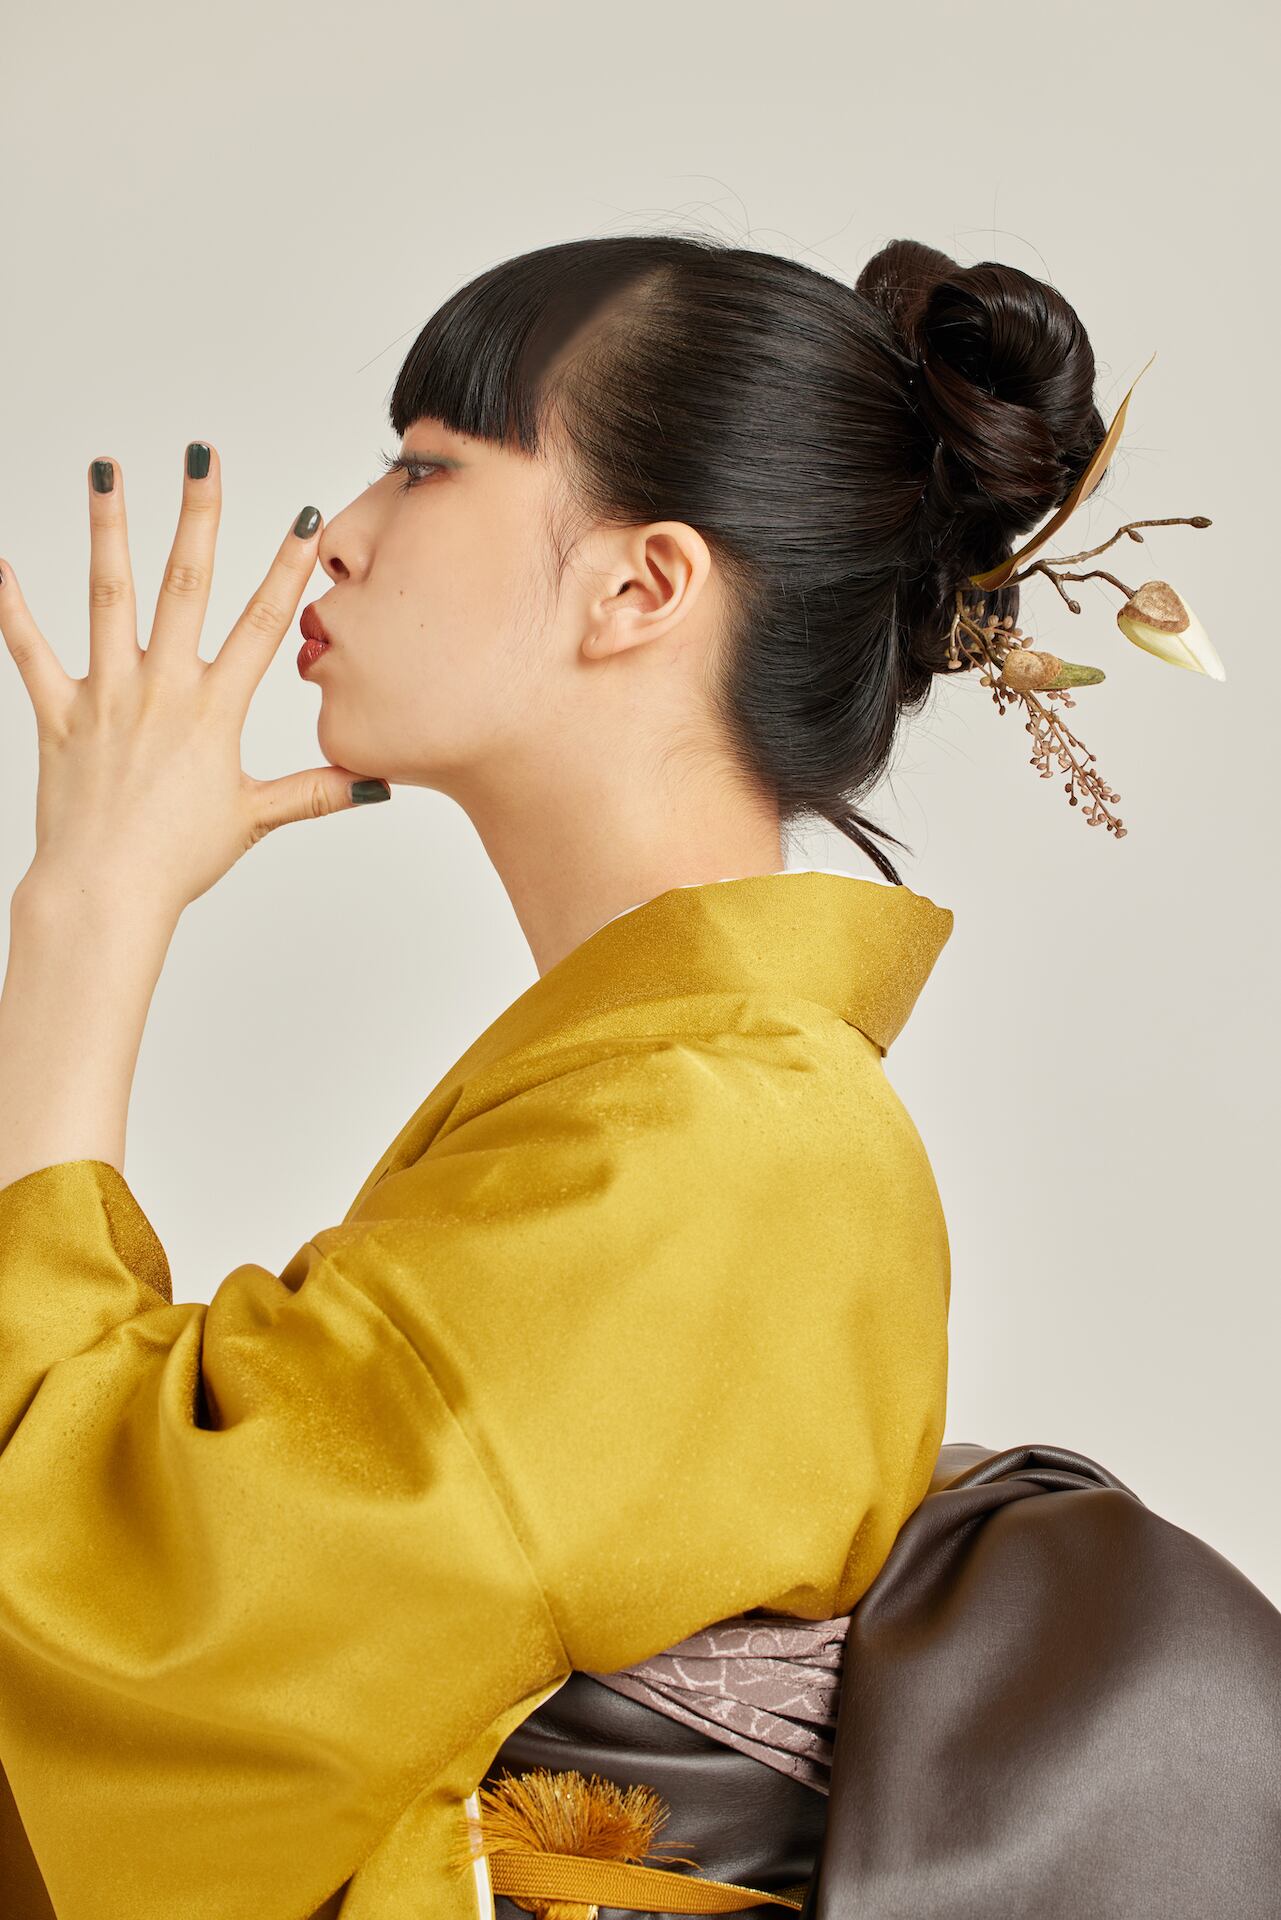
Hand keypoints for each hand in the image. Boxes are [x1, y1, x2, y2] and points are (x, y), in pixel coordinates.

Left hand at [0, 443, 389, 923]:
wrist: (105, 892)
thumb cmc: (176, 861)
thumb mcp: (255, 820)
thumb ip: (315, 792)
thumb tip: (376, 784)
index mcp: (213, 711)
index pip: (261, 624)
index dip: (287, 569)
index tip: (304, 520)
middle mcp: (161, 690)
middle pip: (184, 585)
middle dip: (197, 516)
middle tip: (202, 457)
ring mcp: (107, 696)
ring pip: (107, 596)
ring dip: (107, 529)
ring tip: (106, 470)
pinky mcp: (58, 715)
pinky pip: (29, 653)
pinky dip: (11, 608)